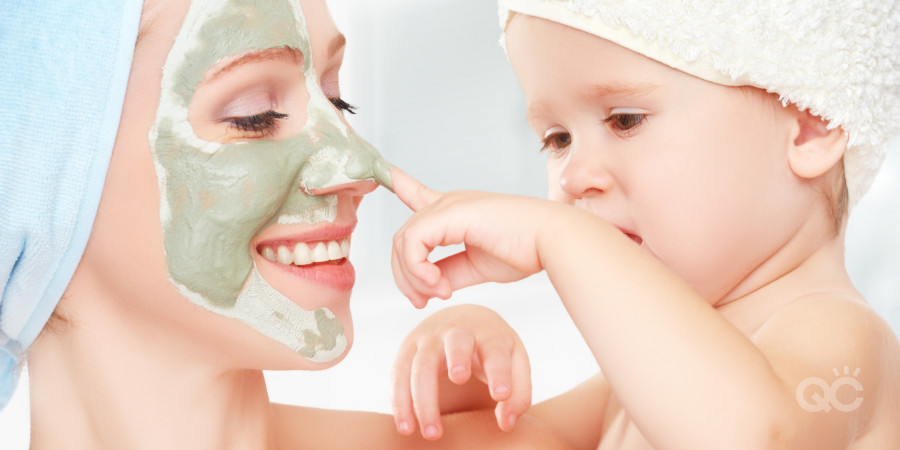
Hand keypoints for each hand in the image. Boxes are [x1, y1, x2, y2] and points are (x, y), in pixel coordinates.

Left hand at [391, 169, 565, 306]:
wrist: (552, 242)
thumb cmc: (525, 251)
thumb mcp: (477, 266)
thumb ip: (450, 272)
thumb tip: (429, 286)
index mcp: (458, 211)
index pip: (419, 195)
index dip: (401, 184)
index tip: (387, 172)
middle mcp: (449, 203)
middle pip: (404, 238)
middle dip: (404, 275)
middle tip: (423, 301)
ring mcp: (449, 205)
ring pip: (404, 241)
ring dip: (413, 276)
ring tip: (438, 294)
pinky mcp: (450, 213)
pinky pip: (414, 242)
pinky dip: (419, 269)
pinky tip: (439, 285)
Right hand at [391, 304, 531, 439]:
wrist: (462, 319)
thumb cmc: (493, 349)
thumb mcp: (514, 362)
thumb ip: (518, 393)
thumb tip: (507, 424)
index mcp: (488, 334)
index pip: (495, 350)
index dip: (499, 372)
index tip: (501, 395)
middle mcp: (457, 331)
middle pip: (456, 343)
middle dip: (457, 360)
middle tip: (460, 380)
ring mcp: (428, 338)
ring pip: (422, 364)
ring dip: (424, 399)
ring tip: (433, 434)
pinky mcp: (407, 349)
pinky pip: (398, 374)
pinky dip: (400, 402)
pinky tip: (406, 428)